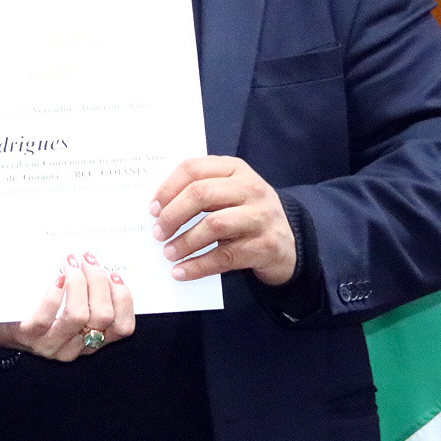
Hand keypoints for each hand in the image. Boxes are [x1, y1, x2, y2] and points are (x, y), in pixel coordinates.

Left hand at [0, 252, 134, 360]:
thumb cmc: (34, 309)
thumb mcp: (65, 309)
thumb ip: (85, 296)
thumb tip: (98, 263)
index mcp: (90, 341)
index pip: (122, 328)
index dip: (124, 299)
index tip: (115, 274)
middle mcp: (75, 347)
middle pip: (103, 316)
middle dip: (99, 281)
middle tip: (88, 259)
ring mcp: (51, 344)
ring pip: (79, 316)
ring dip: (79, 283)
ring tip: (71, 263)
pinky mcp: (30, 336)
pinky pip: (48, 316)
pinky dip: (55, 293)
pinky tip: (56, 278)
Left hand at [148, 156, 295, 284]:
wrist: (289, 243)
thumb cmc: (246, 214)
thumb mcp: (228, 194)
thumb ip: (200, 192)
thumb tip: (157, 209)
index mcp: (235, 169)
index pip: (193, 169)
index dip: (167, 189)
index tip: (152, 209)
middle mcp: (250, 188)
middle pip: (201, 194)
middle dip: (172, 215)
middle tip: (158, 233)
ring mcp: (260, 216)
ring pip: (214, 225)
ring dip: (185, 242)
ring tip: (168, 253)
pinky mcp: (265, 246)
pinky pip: (225, 257)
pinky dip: (198, 266)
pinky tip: (181, 272)